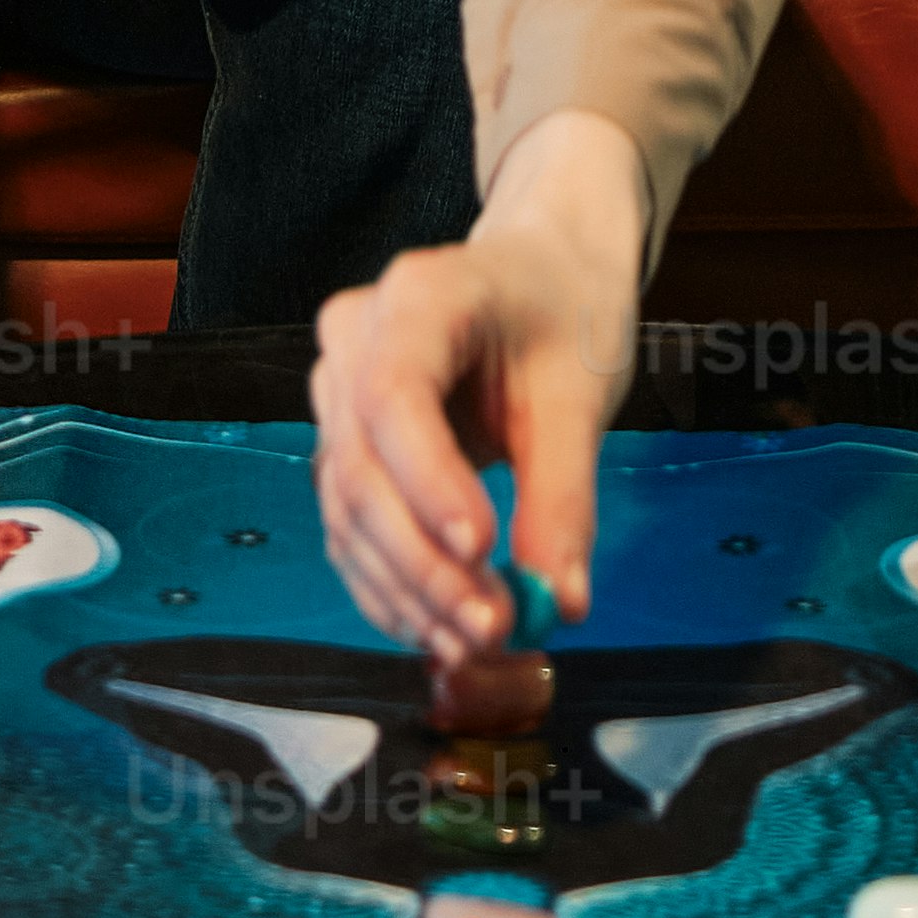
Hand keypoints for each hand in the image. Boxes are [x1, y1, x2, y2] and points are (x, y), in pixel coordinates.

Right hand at [311, 112, 645, 663]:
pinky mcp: (342, 444)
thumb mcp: (581, 395)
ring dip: (406, 589)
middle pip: (360, 464)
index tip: (483, 550)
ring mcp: (337, 392)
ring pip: (347, 508)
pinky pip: (351, 524)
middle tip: (494, 626)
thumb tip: (560, 602)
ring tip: (476, 642)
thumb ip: (565, 496)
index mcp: (417, 296)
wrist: (542, 275)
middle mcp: (354, 339)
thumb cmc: (563, 315)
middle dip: (423, 561)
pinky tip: (438, 627)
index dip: (428, 480)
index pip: (394, 394)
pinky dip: (392, 584)